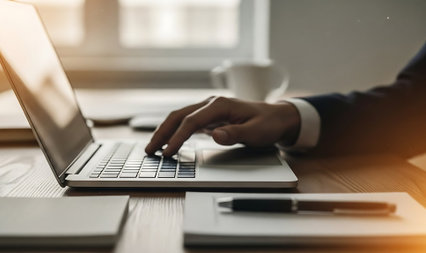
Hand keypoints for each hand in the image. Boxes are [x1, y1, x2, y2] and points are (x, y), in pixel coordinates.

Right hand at [145, 96, 300, 155]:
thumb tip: (215, 136)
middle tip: (149, 150)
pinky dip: (174, 132)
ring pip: (179, 118)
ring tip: (153, 147)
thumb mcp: (256, 132)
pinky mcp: (208, 117)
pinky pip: (186, 123)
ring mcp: (208, 109)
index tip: (167, 153)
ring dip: (165, 131)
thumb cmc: (267, 124)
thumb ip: (235, 134)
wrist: (276, 117)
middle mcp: (210, 104)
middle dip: (162, 132)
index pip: (191, 121)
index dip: (177, 137)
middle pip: (178, 116)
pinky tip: (168, 142)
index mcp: (219, 105)